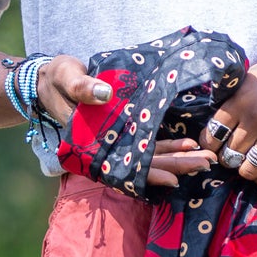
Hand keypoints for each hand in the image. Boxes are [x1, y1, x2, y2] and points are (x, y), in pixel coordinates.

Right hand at [37, 56, 214, 187]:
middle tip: (207, 164)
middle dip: (176, 166)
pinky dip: (168, 147)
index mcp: (90, 142)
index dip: (149, 173)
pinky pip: (149, 144)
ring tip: (206, 158)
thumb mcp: (65, 77)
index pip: (124, 165)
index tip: (174, 180)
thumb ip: (81, 86)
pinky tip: (189, 146)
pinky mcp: (124, 131)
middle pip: (145, 164)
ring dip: (178, 159)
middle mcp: (106, 147)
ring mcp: (116, 142)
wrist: (49, 79)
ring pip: (151, 156)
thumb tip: (104, 94)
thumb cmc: (56, 78)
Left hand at [203, 37, 256, 189]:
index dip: (209, 145)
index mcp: (240, 100)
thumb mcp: (253, 76)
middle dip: (229, 160)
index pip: (212, 135)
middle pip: (229, 155)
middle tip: (235, 156)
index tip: (216, 146)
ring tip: (250, 166)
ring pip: (249, 169)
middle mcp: (255, 119)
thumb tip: (215, 115)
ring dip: (247, 172)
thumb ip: (235, 96)